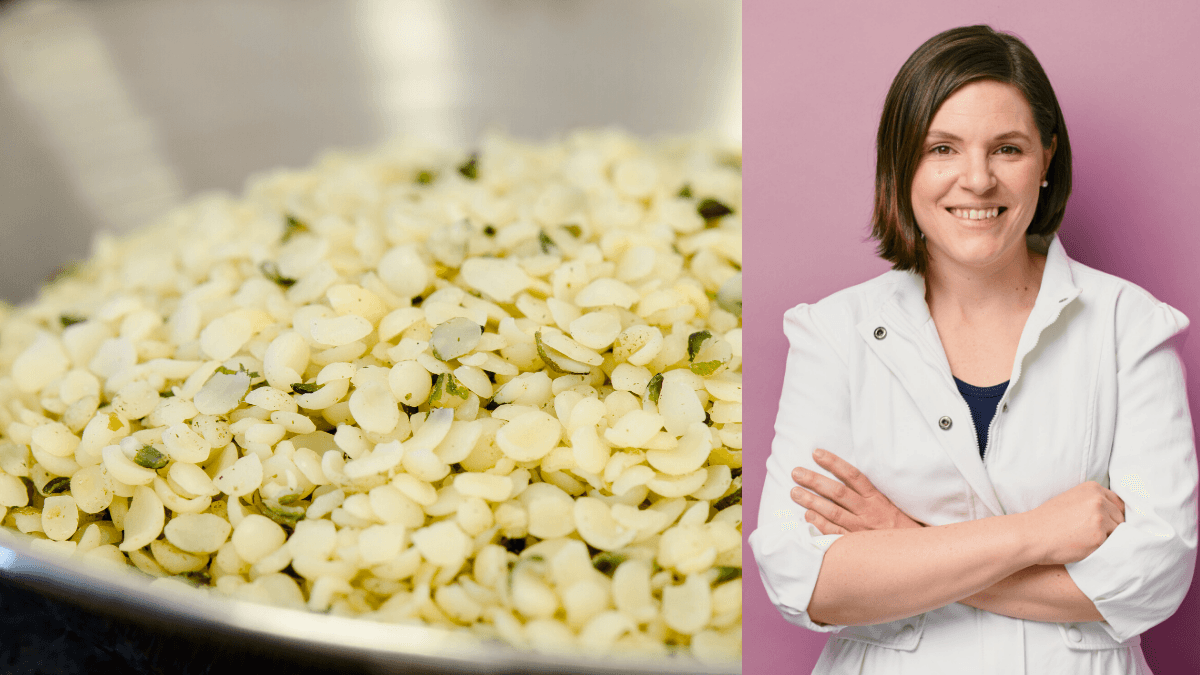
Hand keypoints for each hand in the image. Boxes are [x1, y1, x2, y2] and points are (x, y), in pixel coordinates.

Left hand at [790, 448, 924, 533]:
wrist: (918, 555)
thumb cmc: (901, 528)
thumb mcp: (890, 505)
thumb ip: (869, 494)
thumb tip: (845, 478)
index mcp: (878, 499)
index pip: (853, 476)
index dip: (834, 463)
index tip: (816, 453)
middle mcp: (869, 512)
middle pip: (838, 492)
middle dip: (815, 481)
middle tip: (796, 472)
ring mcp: (862, 530)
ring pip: (834, 512)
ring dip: (812, 502)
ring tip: (794, 492)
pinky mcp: (858, 546)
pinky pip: (836, 535)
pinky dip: (821, 526)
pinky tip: (807, 517)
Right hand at [1020, 481, 1125, 565]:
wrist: (1031, 535)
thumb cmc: (1047, 520)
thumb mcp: (1071, 500)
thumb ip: (1092, 501)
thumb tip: (1115, 512)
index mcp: (1092, 488)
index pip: (1118, 503)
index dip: (1111, 515)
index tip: (1100, 523)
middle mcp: (1098, 500)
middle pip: (1120, 518)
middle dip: (1110, 528)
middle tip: (1087, 534)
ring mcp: (1100, 518)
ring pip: (1118, 533)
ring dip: (1106, 539)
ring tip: (1084, 540)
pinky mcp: (1099, 537)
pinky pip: (1111, 546)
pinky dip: (1100, 549)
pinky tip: (1083, 546)